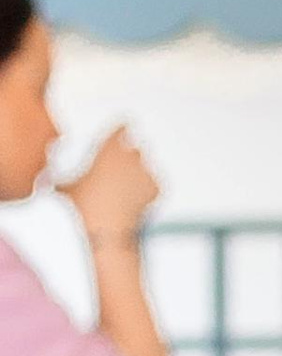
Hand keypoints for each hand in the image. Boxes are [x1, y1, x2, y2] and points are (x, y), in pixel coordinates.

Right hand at [60, 126, 157, 244]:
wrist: (108, 228)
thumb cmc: (86, 206)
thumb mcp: (68, 188)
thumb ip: (62, 180)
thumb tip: (50, 183)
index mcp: (109, 148)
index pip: (123, 127)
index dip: (122, 130)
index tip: (124, 130)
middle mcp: (130, 155)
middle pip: (135, 150)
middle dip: (129, 160)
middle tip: (119, 177)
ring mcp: (146, 170)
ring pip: (145, 169)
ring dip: (138, 178)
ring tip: (125, 195)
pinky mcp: (157, 186)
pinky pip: (154, 186)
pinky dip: (148, 193)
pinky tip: (135, 203)